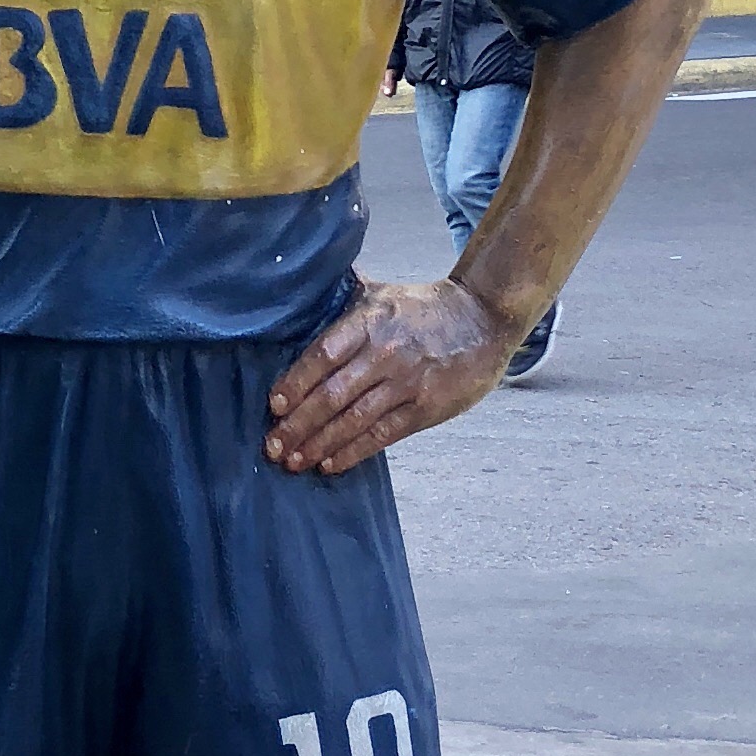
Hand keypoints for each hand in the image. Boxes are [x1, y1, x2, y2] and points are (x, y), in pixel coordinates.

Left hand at [265, 279, 515, 476]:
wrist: (483, 319)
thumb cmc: (424, 309)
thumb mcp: (382, 294)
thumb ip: (343, 300)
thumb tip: (299, 291)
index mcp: (368, 321)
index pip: (322, 355)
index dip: (295, 382)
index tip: (274, 406)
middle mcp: (384, 353)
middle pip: (332, 394)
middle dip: (298, 424)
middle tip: (272, 446)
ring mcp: (406, 383)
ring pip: (353, 419)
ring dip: (319, 444)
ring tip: (294, 460)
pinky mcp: (425, 408)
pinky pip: (383, 435)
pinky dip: (354, 451)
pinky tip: (330, 464)